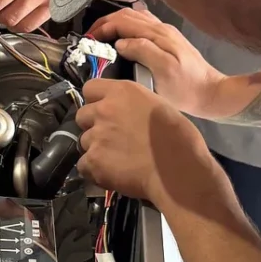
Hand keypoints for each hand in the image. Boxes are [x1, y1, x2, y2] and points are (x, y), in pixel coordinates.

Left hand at [76, 80, 217, 207]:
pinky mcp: (94, 161)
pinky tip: (111, 173)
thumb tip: (125, 113)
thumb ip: (132, 105)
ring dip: (96, 149)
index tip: (104, 111)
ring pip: (84, 142)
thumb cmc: (178, 138)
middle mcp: (104, 109)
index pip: (90, 88)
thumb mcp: (156, 104)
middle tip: (111, 138)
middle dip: (93, 126)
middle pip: (82, 115)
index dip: (96, 101)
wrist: (178, 170)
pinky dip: (94, 171)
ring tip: (116, 159)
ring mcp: (97, 135)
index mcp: (122, 91)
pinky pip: (84, 165)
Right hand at [89, 9, 226, 117]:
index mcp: (158, 34)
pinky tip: (121, 37)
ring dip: (115, 22)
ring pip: (134, 17)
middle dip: (105, 23)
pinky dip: (126, 26)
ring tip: (101, 36)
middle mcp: (161, 28)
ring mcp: (165, 32)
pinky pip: (142, 24)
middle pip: (127, 15)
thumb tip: (120, 43)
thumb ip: (143, 52)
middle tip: (90, 37)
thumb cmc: (187, 88)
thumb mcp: (165, 72)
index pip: (123, 21)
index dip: (104, 28)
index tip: (89, 40)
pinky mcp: (167, 39)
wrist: (211, 93)